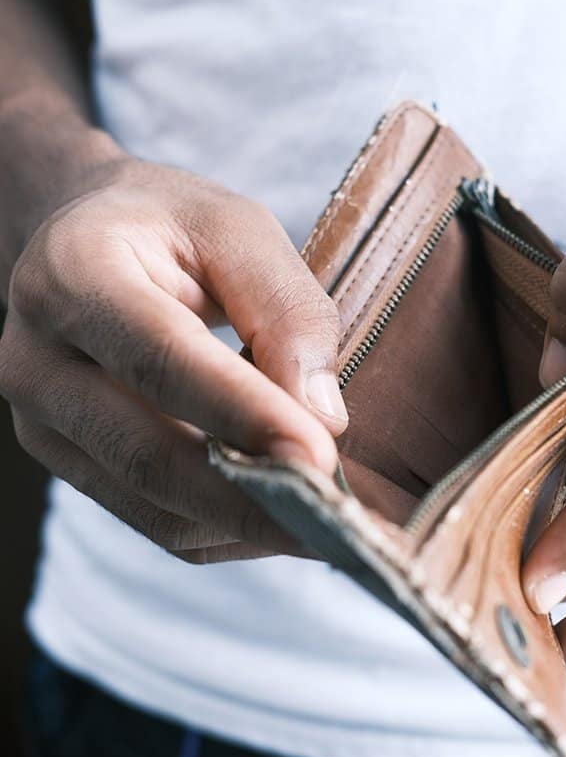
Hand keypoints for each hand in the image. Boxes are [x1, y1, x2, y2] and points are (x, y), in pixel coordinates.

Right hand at [0, 151, 347, 562]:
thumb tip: (322, 417)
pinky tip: (277, 510)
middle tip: (336, 520)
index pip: (162, 360)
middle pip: (148, 455)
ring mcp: (43, 421)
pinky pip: (154, 521)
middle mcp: (38, 358)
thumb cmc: (170, 227)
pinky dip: (225, 529)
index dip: (244, 415)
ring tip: (322, 519)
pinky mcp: (70, 460)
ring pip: (152, 506)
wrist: (87, 242)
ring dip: (246, 524)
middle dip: (251, 499)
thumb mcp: (239, 230)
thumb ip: (285, 311)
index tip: (319, 458)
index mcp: (76, 274)